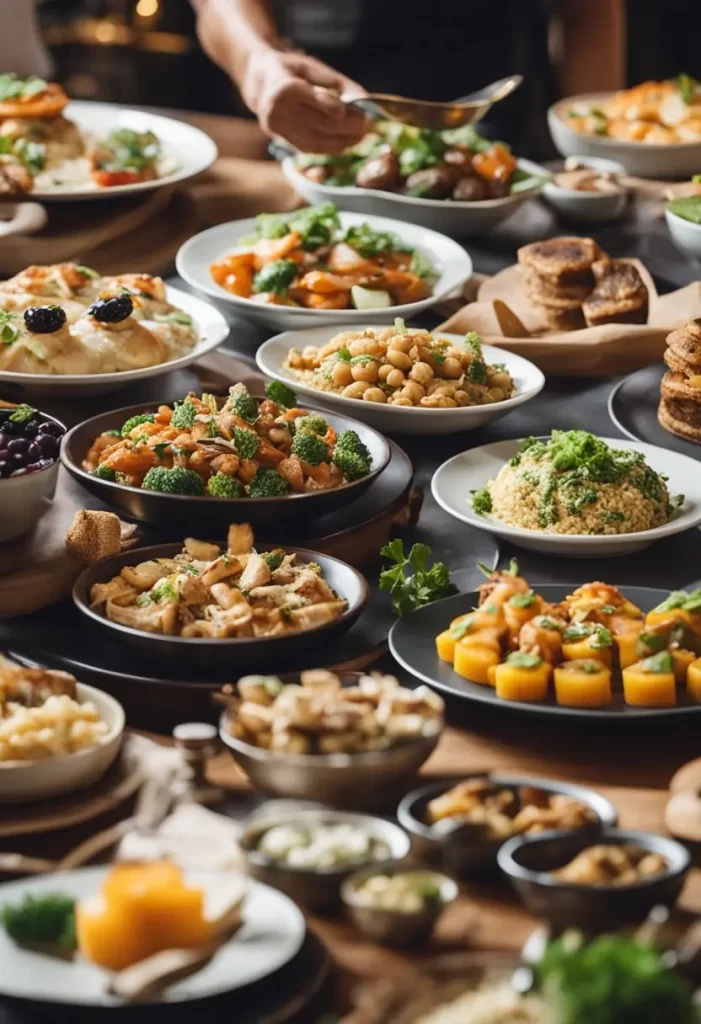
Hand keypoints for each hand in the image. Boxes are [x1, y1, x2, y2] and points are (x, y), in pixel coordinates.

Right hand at [241, 49, 368, 152]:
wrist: (259, 83)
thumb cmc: (291, 71)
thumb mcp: (313, 67)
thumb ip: (338, 83)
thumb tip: (366, 98)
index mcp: (283, 86)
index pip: (314, 100)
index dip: (337, 108)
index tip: (360, 113)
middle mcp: (276, 110)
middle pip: (318, 123)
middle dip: (347, 128)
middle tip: (369, 127)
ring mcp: (276, 128)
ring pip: (314, 141)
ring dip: (341, 142)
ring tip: (361, 137)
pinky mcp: (279, 140)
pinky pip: (308, 149)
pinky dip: (329, 148)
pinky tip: (345, 145)